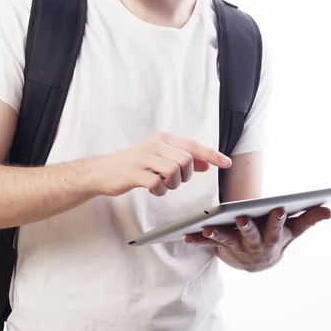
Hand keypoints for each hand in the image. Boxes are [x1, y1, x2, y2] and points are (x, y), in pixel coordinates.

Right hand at [87, 132, 231, 197]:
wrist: (104, 170)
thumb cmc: (135, 165)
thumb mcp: (159, 157)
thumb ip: (182, 159)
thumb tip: (207, 164)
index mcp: (163, 139)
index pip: (193, 146)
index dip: (211, 155)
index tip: (227, 163)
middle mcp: (155, 145)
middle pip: (186, 160)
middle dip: (186, 175)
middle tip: (174, 180)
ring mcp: (144, 158)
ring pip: (174, 171)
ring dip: (172, 184)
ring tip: (162, 184)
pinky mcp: (135, 172)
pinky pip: (158, 184)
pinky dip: (159, 191)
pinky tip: (152, 189)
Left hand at [185, 206, 330, 271]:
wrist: (257, 262)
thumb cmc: (277, 238)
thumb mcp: (293, 230)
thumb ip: (309, 218)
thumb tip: (329, 209)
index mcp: (273, 238)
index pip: (278, 227)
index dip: (278, 218)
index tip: (278, 207)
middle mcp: (255, 245)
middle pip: (251, 236)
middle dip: (247, 227)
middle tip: (241, 218)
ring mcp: (237, 248)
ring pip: (227, 241)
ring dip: (218, 234)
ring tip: (208, 227)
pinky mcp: (221, 248)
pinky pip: (208, 244)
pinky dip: (198, 239)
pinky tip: (188, 234)